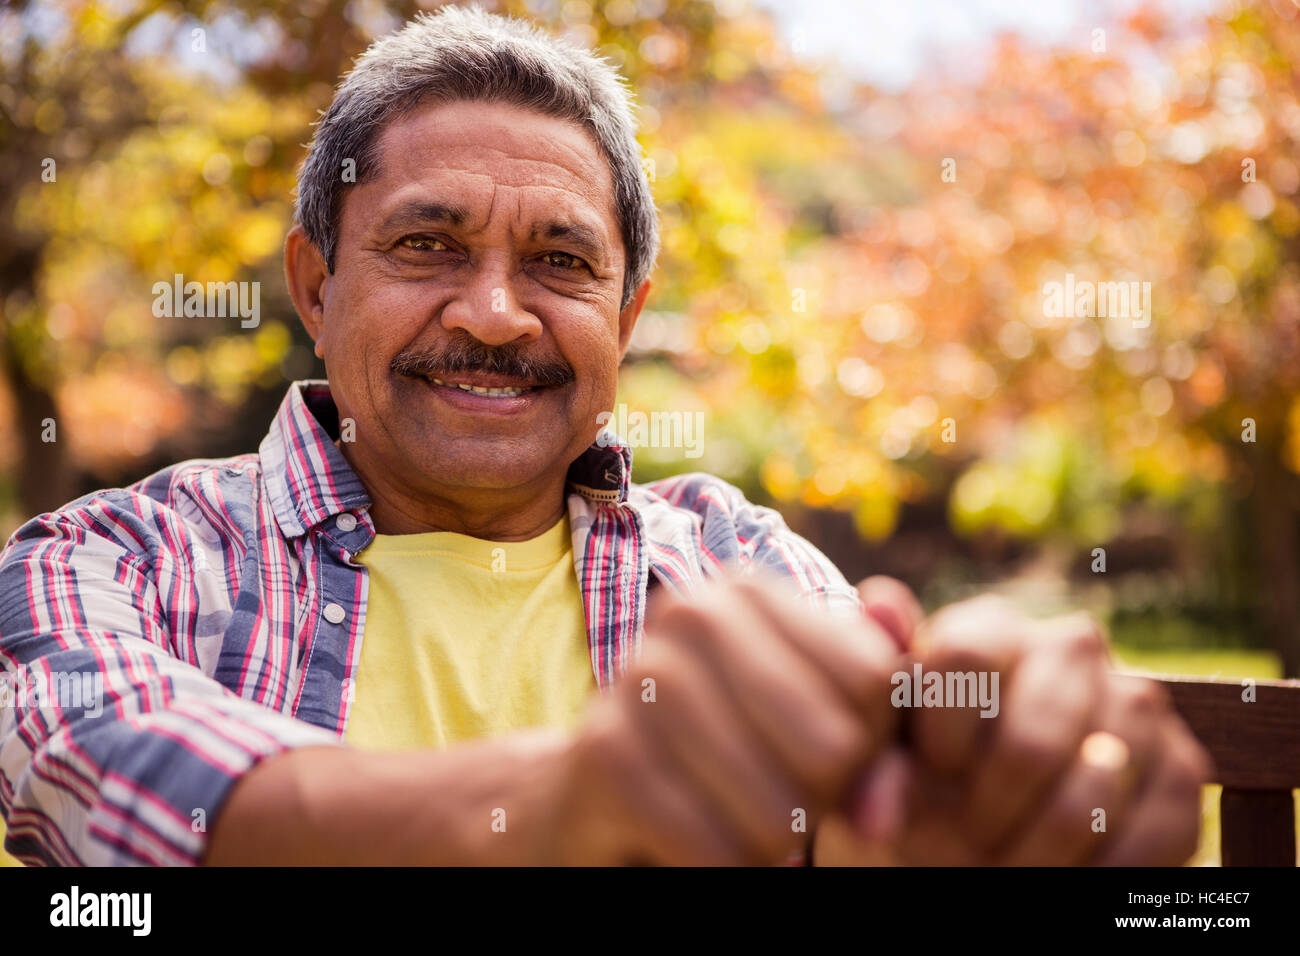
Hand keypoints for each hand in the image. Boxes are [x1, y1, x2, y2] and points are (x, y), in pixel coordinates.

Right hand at [542, 573, 903, 864]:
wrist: (600, 795)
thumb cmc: (729, 757)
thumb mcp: (813, 736)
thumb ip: (872, 753)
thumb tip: (882, 816)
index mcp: (749, 592)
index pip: (873, 679)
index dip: (867, 742)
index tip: (820, 752)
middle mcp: (693, 613)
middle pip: (833, 747)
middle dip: (820, 799)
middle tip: (777, 798)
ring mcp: (643, 674)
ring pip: (778, 810)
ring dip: (771, 843)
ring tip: (738, 821)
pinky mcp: (605, 751)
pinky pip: (716, 850)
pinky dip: (726, 870)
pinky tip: (704, 850)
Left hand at [849, 596, 1211, 864]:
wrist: (980, 833)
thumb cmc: (920, 782)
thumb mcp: (884, 741)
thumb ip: (881, 681)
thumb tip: (883, 601)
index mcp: (990, 625)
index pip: (964, 659)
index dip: (940, 737)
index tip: (928, 775)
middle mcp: (1070, 646)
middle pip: (1031, 740)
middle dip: (987, 811)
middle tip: (963, 840)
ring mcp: (1136, 700)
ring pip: (1091, 789)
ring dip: (1039, 848)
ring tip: (1003, 859)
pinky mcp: (1184, 764)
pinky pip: (1154, 829)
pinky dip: (1101, 871)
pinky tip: (1063, 874)